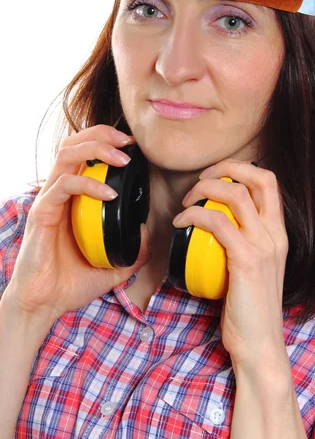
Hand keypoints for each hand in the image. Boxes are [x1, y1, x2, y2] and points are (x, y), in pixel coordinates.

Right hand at [6, 125, 150, 320]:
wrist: (44, 304)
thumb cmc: (71, 281)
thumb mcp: (113, 266)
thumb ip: (132, 250)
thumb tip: (146, 232)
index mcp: (73, 198)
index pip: (83, 154)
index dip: (105, 141)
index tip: (131, 145)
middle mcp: (59, 193)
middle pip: (73, 144)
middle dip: (101, 135)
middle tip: (127, 141)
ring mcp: (49, 201)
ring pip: (66, 156)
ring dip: (96, 150)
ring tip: (122, 159)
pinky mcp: (42, 214)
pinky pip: (63, 186)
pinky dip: (88, 183)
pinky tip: (109, 195)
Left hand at [172, 159, 288, 369]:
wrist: (259, 344)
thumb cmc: (249, 309)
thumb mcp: (254, 268)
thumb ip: (244, 244)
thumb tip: (215, 226)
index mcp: (279, 234)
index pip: (269, 183)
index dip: (241, 170)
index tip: (215, 177)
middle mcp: (276, 235)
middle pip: (259, 179)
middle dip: (226, 168)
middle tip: (201, 179)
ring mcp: (264, 246)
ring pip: (235, 195)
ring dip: (204, 190)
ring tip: (187, 201)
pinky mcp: (247, 260)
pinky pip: (217, 223)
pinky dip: (194, 215)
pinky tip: (180, 223)